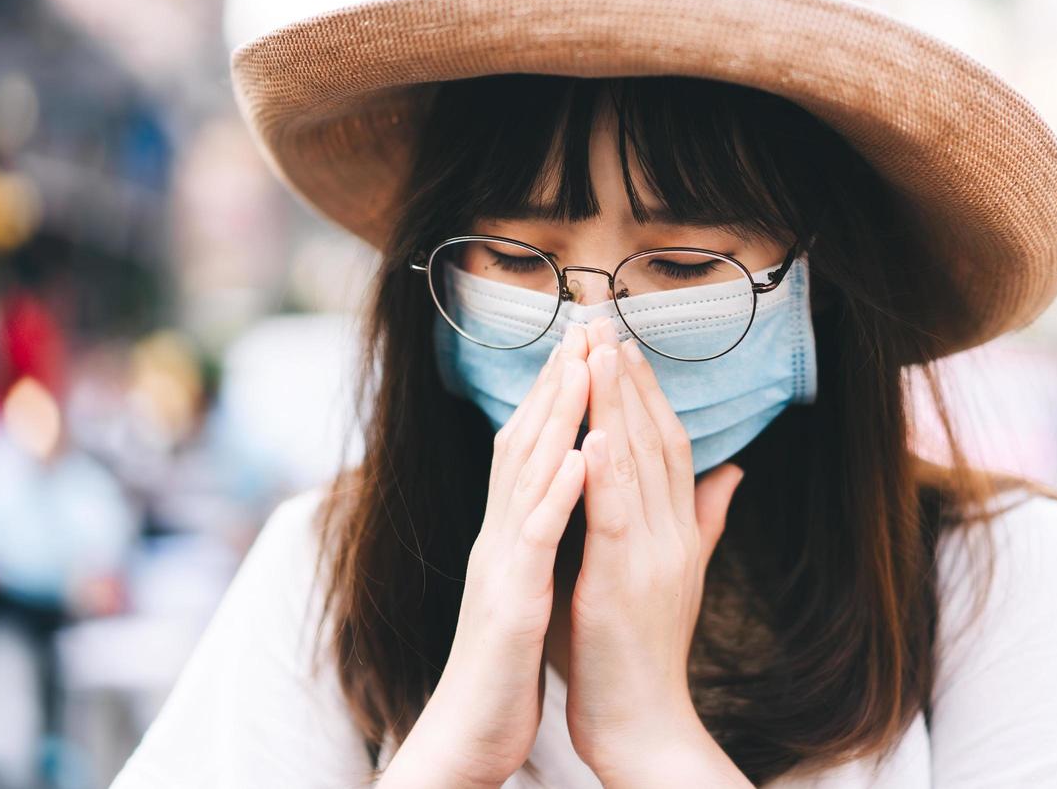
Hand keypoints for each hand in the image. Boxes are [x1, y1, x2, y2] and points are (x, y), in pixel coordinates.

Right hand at [385, 326, 590, 787]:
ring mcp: (500, 563)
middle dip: (555, 381)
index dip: (558, 394)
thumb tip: (570, 501)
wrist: (470, 732)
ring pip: (527, 474)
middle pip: (525, 442)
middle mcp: (499, 535)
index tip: (586, 345)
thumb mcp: (534, 589)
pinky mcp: (511, 600)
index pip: (535, 449)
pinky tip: (585, 455)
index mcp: (512, 533)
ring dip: (556, 415)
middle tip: (584, 324)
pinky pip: (535, 538)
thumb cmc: (505, 664)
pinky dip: (559, 492)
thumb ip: (549, 540)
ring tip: (584, 362)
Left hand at [563, 316, 746, 774]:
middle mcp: (676, 533)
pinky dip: (606, 470)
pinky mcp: (623, 581)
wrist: (643, 722)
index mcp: (682, 528)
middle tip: (606, 318)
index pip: (671, 442)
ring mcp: (654, 555)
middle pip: (659, 438)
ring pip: (639, 465)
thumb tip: (734, 471)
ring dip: (618, 403)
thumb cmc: (643, 648)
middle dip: (629, 375)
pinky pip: (616, 516)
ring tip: (599, 349)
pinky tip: (595, 430)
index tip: (623, 340)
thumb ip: (703, 518)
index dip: (649, 389)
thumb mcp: (677, 572)